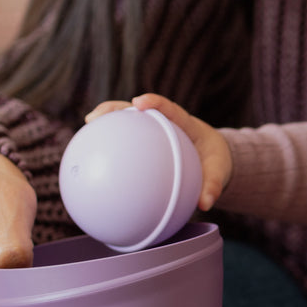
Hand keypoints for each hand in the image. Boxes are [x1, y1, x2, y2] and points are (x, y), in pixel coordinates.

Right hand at [86, 93, 232, 209]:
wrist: (214, 159)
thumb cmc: (216, 163)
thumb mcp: (219, 173)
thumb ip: (213, 186)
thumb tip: (205, 204)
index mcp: (186, 123)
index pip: (170, 108)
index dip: (154, 102)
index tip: (138, 102)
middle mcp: (166, 121)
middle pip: (138, 109)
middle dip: (117, 108)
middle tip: (95, 116)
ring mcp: (154, 128)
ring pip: (128, 119)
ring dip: (107, 120)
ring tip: (88, 126)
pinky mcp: (146, 138)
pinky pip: (127, 138)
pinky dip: (112, 143)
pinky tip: (95, 155)